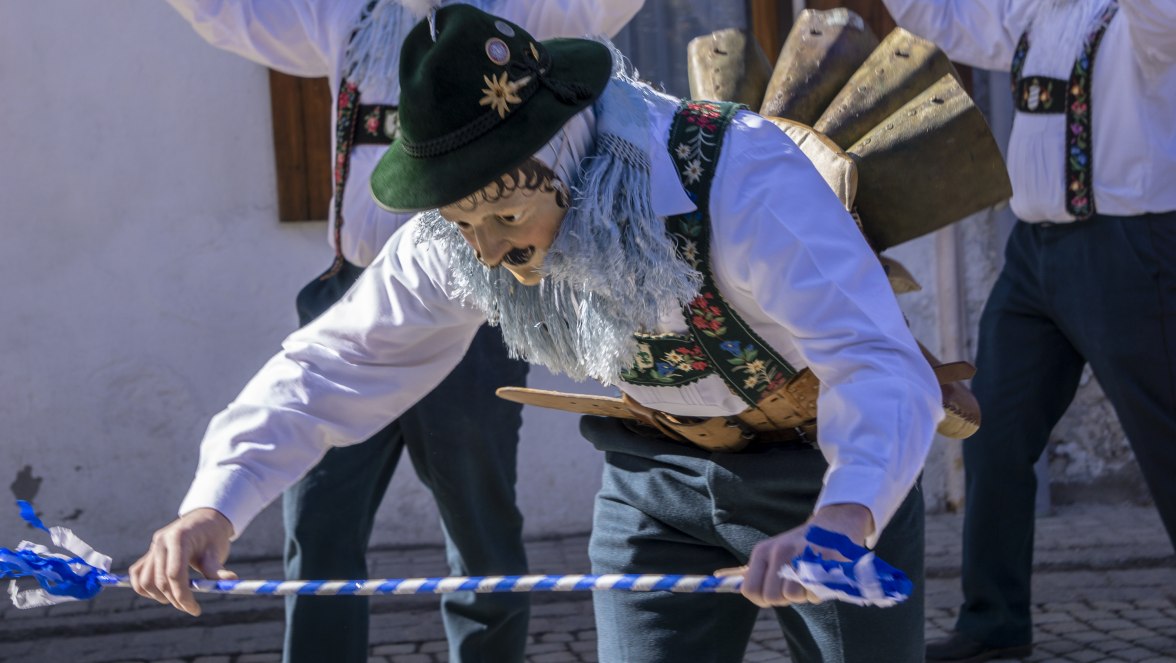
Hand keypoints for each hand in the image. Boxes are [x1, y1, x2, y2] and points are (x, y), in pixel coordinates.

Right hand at [129, 508, 236, 615]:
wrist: (204, 521)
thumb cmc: (212, 536)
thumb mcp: (217, 551)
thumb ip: (217, 569)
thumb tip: (231, 581)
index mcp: (179, 538)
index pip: (175, 574)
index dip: (183, 596)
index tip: (195, 609)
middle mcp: (161, 542)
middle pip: (160, 581)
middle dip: (175, 599)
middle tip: (190, 607)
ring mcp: (152, 547)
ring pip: (144, 582)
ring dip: (159, 596)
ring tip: (177, 598)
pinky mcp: (148, 553)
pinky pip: (136, 575)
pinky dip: (144, 588)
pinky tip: (161, 593)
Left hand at [716, 503, 873, 607]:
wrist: (833, 524)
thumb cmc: (798, 546)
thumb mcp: (770, 552)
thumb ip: (748, 570)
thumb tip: (718, 577)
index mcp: (762, 551)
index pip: (750, 590)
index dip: (762, 598)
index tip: (774, 591)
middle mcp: (778, 551)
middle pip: (772, 597)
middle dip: (785, 598)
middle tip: (795, 584)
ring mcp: (800, 554)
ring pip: (794, 596)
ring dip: (804, 595)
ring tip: (809, 578)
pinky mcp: (823, 558)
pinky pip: (815, 591)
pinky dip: (819, 591)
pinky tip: (822, 576)